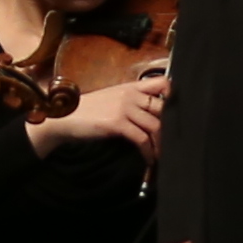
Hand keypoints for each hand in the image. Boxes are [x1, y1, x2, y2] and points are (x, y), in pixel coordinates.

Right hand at [32, 74, 169, 163]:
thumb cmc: (87, 111)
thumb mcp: (112, 99)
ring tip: (163, 156)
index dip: (174, 96)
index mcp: (131, 87)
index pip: (162, 83)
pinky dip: (149, 152)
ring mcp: (124, 108)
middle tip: (175, 142)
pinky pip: (142, 139)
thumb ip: (131, 102)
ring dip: (162, 144)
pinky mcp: (117, 123)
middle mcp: (130, 95)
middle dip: (171, 127)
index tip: (179, 112)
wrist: (64, 118)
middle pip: (163, 108)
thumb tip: (151, 117)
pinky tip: (149, 160)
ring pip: (156, 125)